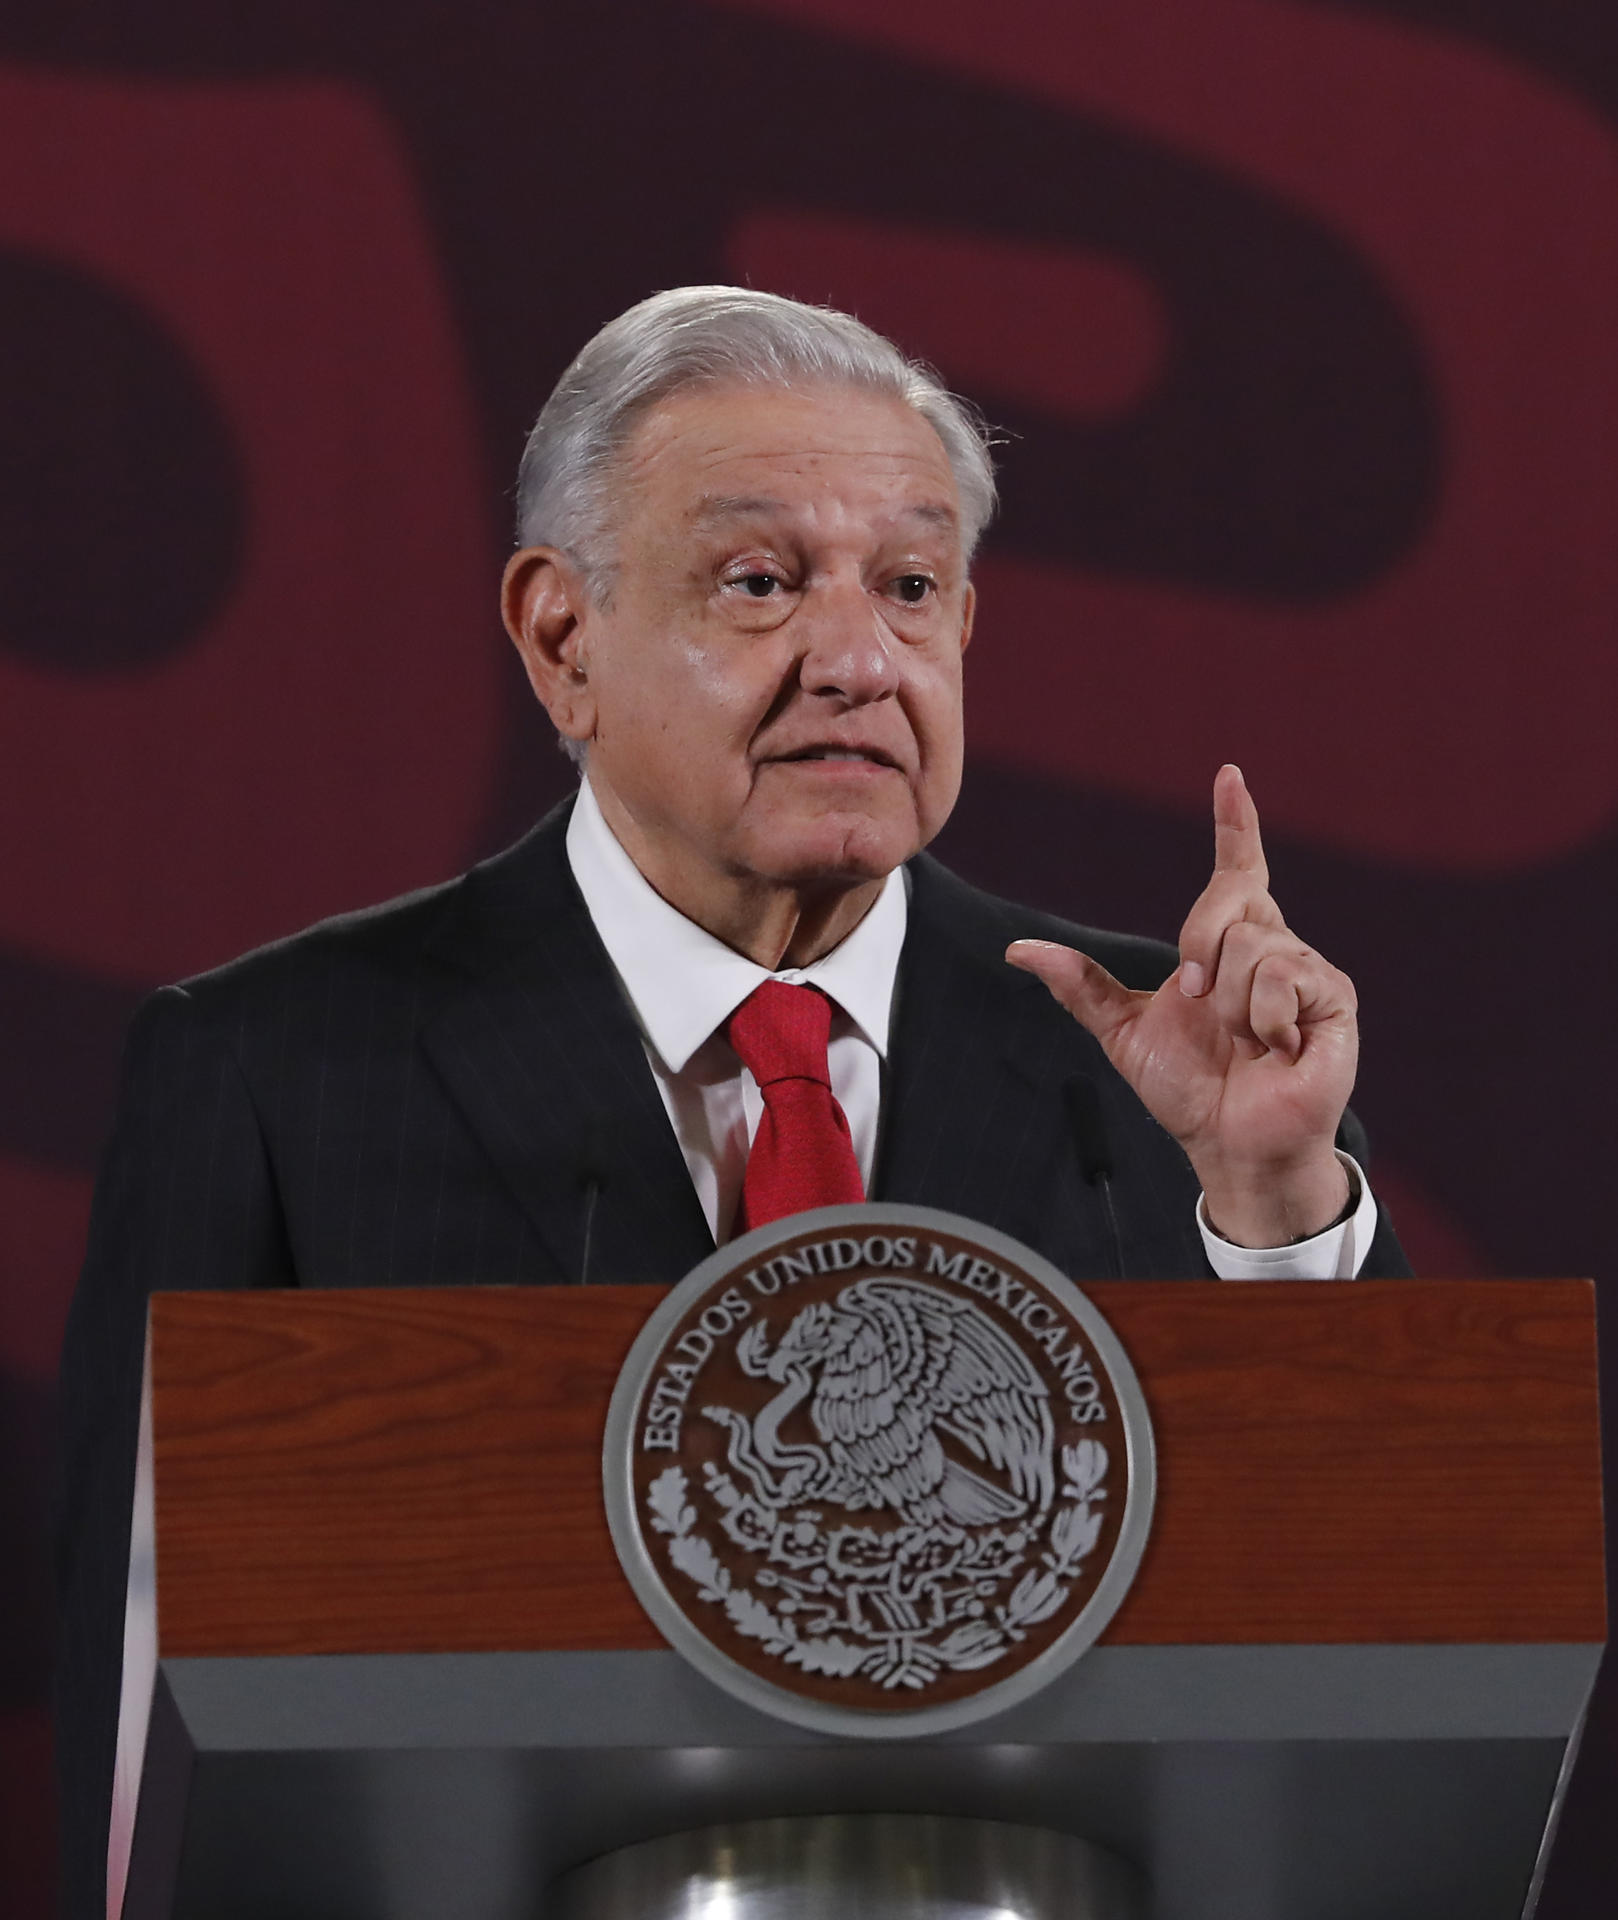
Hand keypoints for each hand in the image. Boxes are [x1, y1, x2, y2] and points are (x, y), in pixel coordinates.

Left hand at [1007, 765, 1356, 1247]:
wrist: (1228, 1144)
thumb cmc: (1188, 1089)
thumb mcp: (1123, 1031)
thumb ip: (1079, 986)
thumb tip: (1019, 950)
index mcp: (1228, 943)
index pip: (1237, 869)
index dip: (1235, 821)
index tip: (1228, 775)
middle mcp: (1272, 945)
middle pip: (1227, 901)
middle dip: (1197, 948)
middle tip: (1194, 998)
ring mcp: (1307, 970)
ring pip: (1251, 942)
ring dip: (1228, 999)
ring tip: (1242, 1037)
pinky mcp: (1333, 999)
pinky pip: (1283, 975)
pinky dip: (1261, 1016)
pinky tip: (1274, 1047)